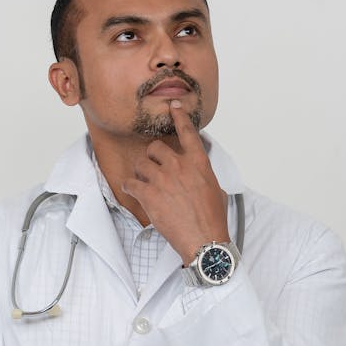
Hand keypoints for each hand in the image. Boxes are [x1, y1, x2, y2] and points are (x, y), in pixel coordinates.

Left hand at [121, 101, 229, 264]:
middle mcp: (179, 166)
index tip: (173, 106)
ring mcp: (162, 179)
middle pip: (155, 147)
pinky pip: (131, 183)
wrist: (204, 239)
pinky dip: (130, 187)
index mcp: (198, 162)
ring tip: (144, 184)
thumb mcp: (215, 189)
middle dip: (152, 157)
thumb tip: (197, 173)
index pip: (187, 132)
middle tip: (154, 169)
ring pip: (141, 164)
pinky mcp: (149, 194)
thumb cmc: (212, 218)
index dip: (179, 116)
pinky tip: (133, 192)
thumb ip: (202, 174)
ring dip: (140, 173)